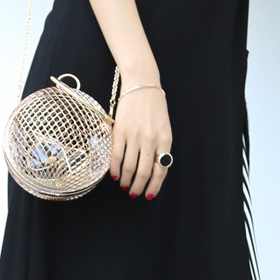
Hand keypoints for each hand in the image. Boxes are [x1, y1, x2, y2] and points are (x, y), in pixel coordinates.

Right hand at [110, 83, 170, 199]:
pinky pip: (116, 155)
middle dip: (138, 187)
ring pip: (129, 166)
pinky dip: (114, 168)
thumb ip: (160, 147)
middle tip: (133, 193)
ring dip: (125, 180)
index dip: (155, 186)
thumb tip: (153, 170)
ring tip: (123, 185)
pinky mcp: (120, 130)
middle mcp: (151, 139)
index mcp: (165, 139)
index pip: (161, 170)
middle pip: (144, 172)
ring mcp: (135, 135)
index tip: (149, 195)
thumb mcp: (164, 127)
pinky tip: (114, 174)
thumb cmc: (154, 106)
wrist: (142, 84)